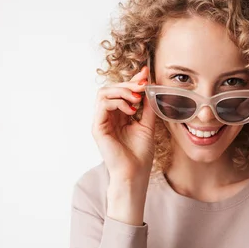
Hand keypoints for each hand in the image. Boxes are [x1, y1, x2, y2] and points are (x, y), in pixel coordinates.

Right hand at [92, 66, 155, 181]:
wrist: (135, 173)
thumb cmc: (140, 154)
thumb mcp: (147, 124)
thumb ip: (148, 107)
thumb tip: (151, 87)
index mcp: (118, 116)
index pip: (121, 91)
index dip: (132, 80)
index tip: (146, 73)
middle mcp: (107, 116)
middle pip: (111, 88)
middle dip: (129, 83)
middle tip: (143, 85)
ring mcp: (100, 121)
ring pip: (104, 93)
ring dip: (122, 90)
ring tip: (136, 99)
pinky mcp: (97, 127)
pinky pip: (102, 104)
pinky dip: (117, 102)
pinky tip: (131, 110)